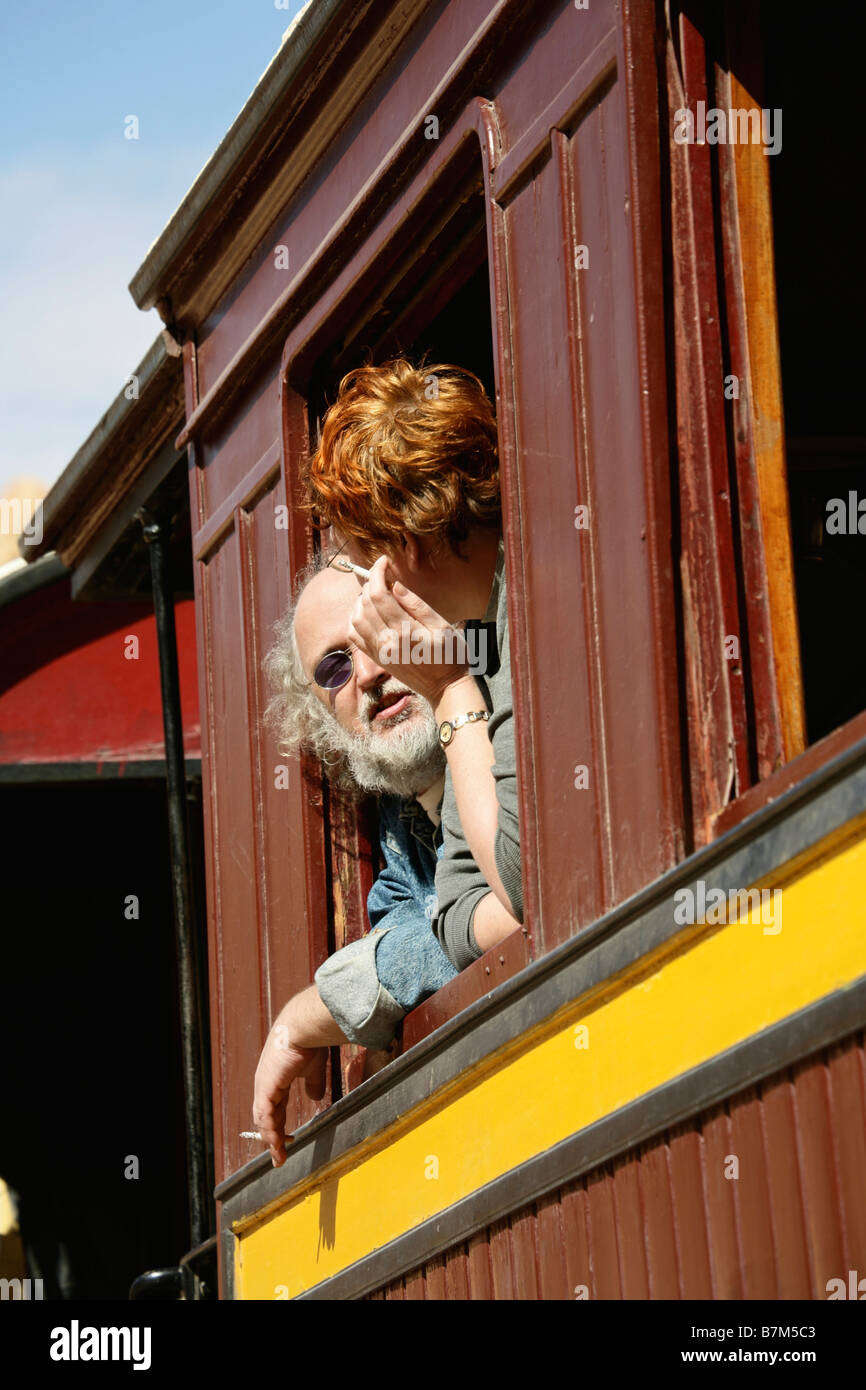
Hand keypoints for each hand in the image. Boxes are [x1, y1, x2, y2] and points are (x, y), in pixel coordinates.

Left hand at [252, 1020, 326, 1167]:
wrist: (302, 1028)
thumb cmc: (308, 1042)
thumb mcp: (312, 1068)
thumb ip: (313, 1083)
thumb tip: (315, 1097)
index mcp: (276, 1079)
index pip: (276, 1107)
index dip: (281, 1124)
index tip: (288, 1139)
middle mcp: (266, 1084)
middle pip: (268, 1117)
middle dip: (274, 1137)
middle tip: (280, 1155)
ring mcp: (264, 1086)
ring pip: (265, 1120)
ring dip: (272, 1140)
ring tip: (278, 1157)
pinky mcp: (265, 1088)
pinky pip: (266, 1116)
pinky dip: (270, 1132)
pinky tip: (276, 1144)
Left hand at [348, 556, 469, 704]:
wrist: (446, 689)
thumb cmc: (452, 656)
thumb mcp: (442, 626)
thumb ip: (417, 605)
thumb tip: (395, 586)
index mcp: (403, 631)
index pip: (378, 594)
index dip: (376, 572)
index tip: (383, 561)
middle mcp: (386, 642)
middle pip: (364, 604)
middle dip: (369, 583)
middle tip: (382, 574)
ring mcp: (379, 652)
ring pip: (355, 619)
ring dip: (360, 601)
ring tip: (376, 593)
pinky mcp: (377, 659)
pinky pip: (354, 637)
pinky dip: (354, 620)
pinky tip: (367, 613)